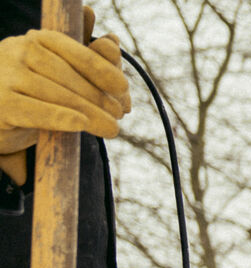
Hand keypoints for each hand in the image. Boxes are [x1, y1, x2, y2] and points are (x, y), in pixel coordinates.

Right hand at [0, 9, 132, 167]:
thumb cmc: (34, 90)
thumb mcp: (59, 72)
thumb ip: (85, 58)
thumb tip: (112, 40)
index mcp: (37, 39)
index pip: (74, 51)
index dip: (101, 69)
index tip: (123, 87)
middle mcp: (18, 51)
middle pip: (67, 74)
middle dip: (98, 95)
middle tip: (119, 114)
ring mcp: (6, 76)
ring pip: (55, 94)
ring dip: (89, 112)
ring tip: (111, 128)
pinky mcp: (1, 104)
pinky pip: (34, 111)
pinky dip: (59, 117)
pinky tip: (81, 124)